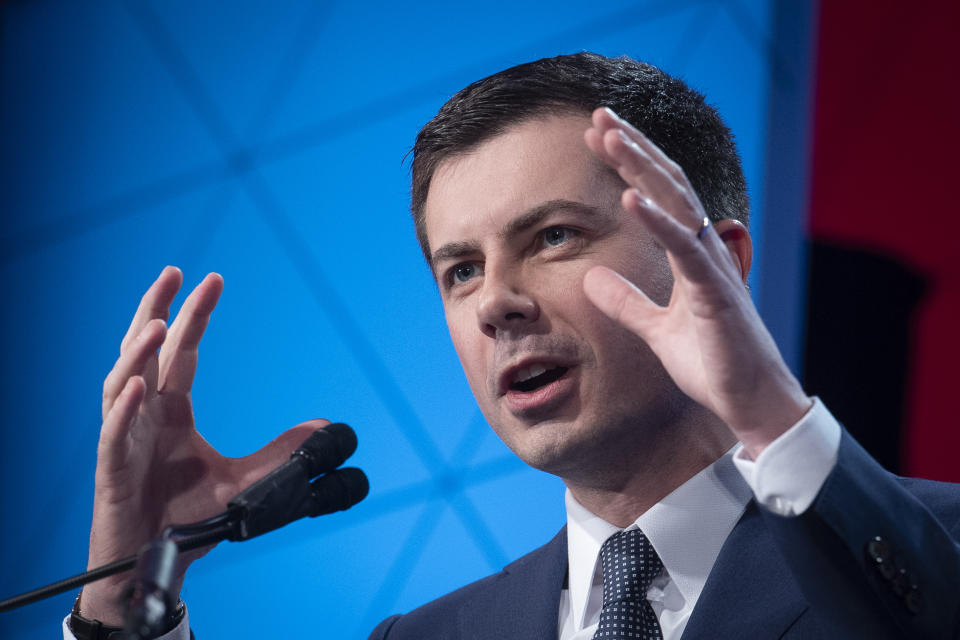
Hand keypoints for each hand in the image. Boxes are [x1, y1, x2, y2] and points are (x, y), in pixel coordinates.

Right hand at [82, 266, 323, 624]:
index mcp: (171, 410)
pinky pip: (112, 434)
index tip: (214, 280)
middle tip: (174, 272)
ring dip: (136, 352)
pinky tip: (137, 386)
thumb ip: (281, 453)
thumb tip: (327, 430)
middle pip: (145, 351)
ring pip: (120, 383)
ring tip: (156, 324)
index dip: (195, 316)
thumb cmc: (185, 517)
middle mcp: (144, 415)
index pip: (182, 352)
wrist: (154, 563)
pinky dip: (122, 409)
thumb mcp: (245, 479)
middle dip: (158, 310)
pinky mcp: (110, 471)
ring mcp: (123, 439)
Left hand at [582, 108, 811, 456]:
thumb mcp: (655, 329)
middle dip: (632, 147)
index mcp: (689, 254)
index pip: (657, 193)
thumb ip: (626, 302)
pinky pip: (684, 248)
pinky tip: (630, 197)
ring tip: (610, 137)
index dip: (628, 163)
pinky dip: (658, 221)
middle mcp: (702, 250)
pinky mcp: (715, 292)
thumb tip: (592, 279)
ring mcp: (711, 267)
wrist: (748, 403)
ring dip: (641, 167)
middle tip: (598, 116)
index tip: (595, 138)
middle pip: (667, 183)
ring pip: (677, 202)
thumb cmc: (712, 365)